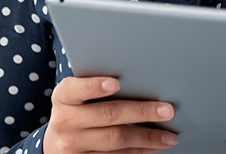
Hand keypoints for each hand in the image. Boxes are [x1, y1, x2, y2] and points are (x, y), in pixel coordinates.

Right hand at [43, 76, 178, 153]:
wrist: (56, 144)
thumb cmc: (75, 110)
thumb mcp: (75, 96)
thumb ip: (95, 87)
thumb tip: (140, 80)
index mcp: (62, 97)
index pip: (74, 89)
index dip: (94, 86)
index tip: (116, 83)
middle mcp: (64, 122)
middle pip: (106, 115)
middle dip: (140, 112)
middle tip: (167, 110)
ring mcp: (73, 146)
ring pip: (115, 140)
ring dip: (147, 137)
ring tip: (169, 135)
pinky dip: (139, 150)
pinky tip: (154, 145)